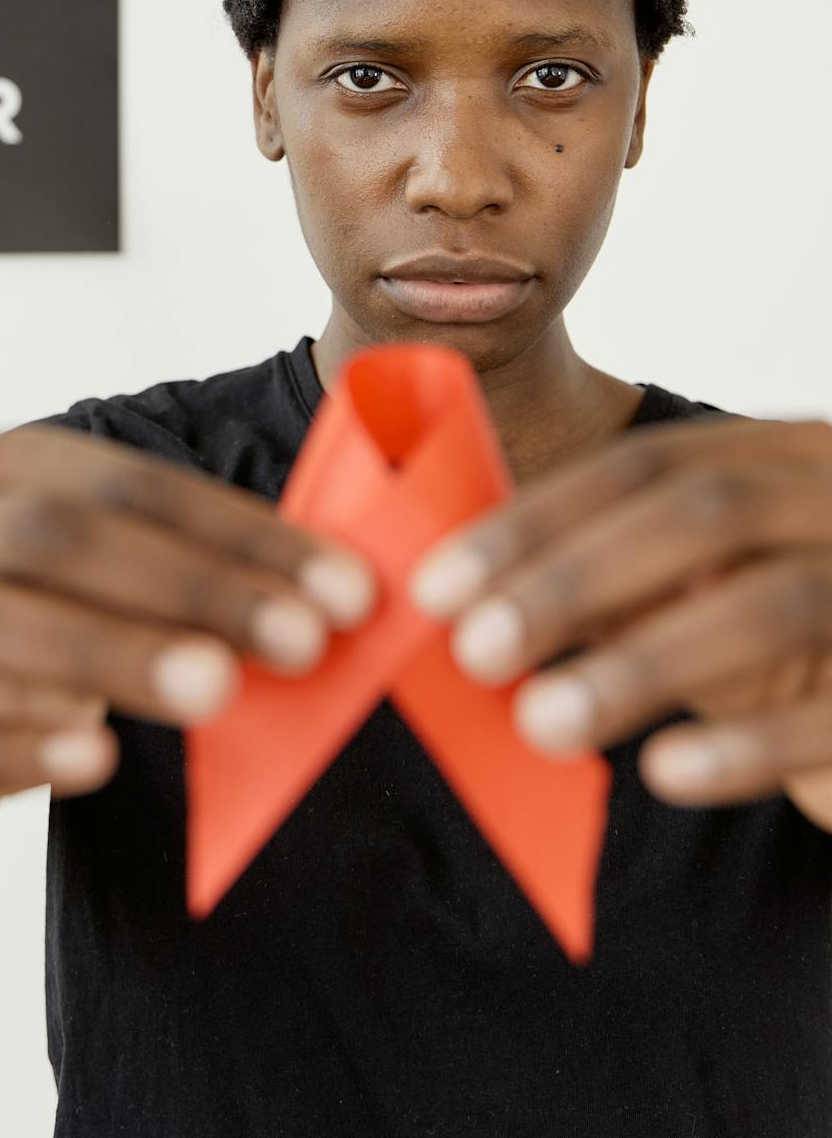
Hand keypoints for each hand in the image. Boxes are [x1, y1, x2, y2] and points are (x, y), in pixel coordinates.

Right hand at [0, 424, 378, 807]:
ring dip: (110, 656)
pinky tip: (94, 761)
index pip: (131, 484)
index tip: (348, 591)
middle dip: (191, 589)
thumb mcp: (117, 577)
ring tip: (215, 692)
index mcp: (4, 464)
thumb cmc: (56, 627)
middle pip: (59, 541)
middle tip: (303, 643)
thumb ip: (201, 571)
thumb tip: (342, 597)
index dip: (243, 534)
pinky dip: (17, 752)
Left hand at [404, 414, 831, 813]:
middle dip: (572, 578)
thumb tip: (470, 603)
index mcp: (787, 455)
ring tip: (542, 722)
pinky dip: (749, 746)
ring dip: (643, 665)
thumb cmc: (807, 648)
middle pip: (704, 514)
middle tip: (471, 650)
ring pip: (772, 604)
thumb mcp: (715, 592)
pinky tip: (668, 773)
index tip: (434, 585)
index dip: (535, 520)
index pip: (645, 467)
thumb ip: (623, 584)